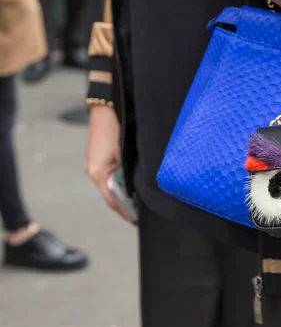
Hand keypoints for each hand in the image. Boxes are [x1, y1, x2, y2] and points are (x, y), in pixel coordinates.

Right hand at [84, 104, 134, 223]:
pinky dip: (122, 183)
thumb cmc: (117, 127)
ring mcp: (95, 164)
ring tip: (139, 204)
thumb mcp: (126, 152)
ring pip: (112, 186)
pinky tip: (132, 186)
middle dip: (126, 206)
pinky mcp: (100, 158)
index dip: (125, 212)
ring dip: (124, 195)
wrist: (107, 106)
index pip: (113, 201)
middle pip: (111, 195)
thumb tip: (139, 188)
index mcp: (98, 173)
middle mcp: (94, 171)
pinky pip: (111, 176)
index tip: (136, 221)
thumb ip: (130, 172)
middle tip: (141, 215)